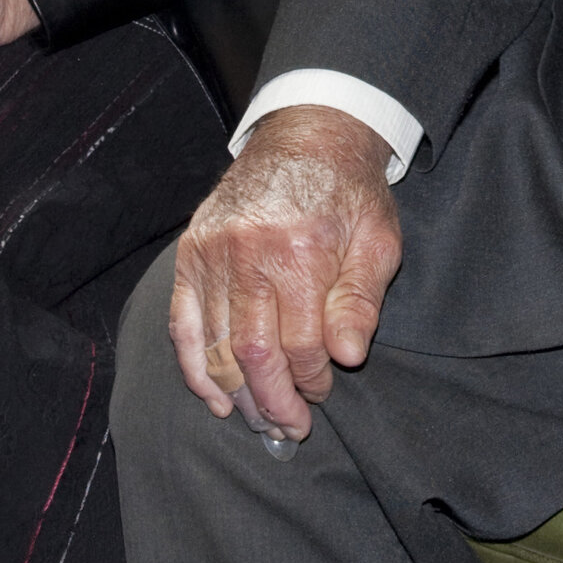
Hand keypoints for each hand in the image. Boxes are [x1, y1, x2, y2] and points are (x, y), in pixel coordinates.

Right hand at [163, 105, 403, 440]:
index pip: (303, 345)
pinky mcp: (191, 252)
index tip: (323, 392)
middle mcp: (248, 253)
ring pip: (217, 347)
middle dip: (274, 402)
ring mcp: (212, 253)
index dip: (313, 381)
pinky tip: (217, 398)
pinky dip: (196, 368)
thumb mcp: (378, 240)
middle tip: (292, 429)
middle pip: (254, 354)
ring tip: (260, 422)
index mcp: (299, 251)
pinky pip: (184, 324)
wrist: (308, 134)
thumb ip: (361, 300)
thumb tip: (347, 356)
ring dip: (239, 395)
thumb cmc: (349, 193)